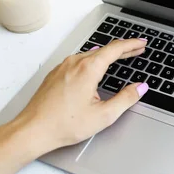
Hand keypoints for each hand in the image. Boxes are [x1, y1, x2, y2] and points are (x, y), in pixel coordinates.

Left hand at [12, 38, 148, 154]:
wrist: (32, 130)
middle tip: (137, 49)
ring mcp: (63, 67)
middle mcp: (74, 63)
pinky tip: (97, 67)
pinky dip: (93, 60)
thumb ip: (126, 99)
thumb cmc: (63, 125)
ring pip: (91, 54)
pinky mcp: (56, 74)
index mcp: (88, 69)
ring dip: (108, 54)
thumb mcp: (104, 115)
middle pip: (104, 49)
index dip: (132, 44)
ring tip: (120, 57)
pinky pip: (79, 60)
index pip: (115, 49)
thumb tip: (140, 88)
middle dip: (123, 49)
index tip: (142, 42)